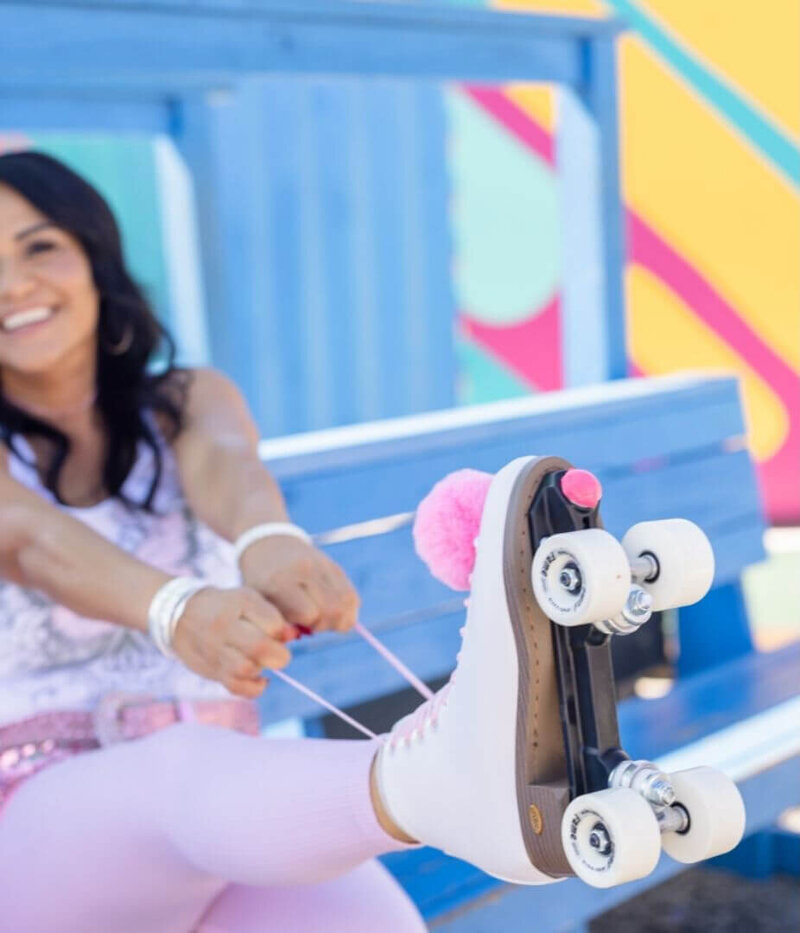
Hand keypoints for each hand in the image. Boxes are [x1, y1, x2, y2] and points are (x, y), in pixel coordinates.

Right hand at [171, 586, 295, 698]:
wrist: (181, 616)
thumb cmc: (225, 606)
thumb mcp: (248, 600)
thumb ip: (272, 616)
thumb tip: (292, 636)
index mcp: (238, 603)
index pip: (271, 623)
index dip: (283, 632)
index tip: (283, 633)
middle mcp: (224, 627)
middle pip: (258, 647)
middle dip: (278, 655)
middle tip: (280, 654)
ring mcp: (215, 650)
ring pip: (246, 669)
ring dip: (262, 668)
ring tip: (262, 662)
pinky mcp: (211, 670)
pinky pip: (236, 687)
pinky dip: (254, 688)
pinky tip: (259, 679)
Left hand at [238, 536, 359, 633]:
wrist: (268, 543)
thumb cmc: (260, 580)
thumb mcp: (259, 600)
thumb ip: (277, 622)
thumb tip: (301, 637)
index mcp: (281, 580)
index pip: (309, 613)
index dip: (306, 625)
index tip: (295, 624)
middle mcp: (305, 570)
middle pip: (333, 608)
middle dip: (325, 624)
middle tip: (312, 624)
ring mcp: (323, 565)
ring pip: (348, 601)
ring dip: (340, 618)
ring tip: (323, 620)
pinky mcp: (335, 566)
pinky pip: (352, 595)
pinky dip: (348, 610)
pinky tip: (333, 613)